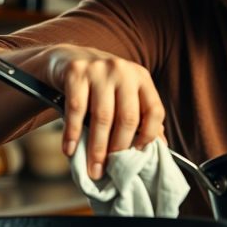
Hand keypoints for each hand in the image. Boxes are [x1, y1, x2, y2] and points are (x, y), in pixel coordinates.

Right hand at [43, 44, 165, 179]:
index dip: (149, 135)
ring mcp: (99, 69)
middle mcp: (123, 71)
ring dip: (97, 148)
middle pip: (128, 117)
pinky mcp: (76, 72)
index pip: (154, 110)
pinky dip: (73, 133)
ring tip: (94, 168)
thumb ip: (141, 116)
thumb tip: (159, 147)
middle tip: (110, 169)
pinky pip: (76, 109)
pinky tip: (71, 149)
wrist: (67, 57)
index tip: (137, 154)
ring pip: (102, 117)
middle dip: (118, 149)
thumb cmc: (101, 84)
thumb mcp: (125, 94)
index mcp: (141, 78)